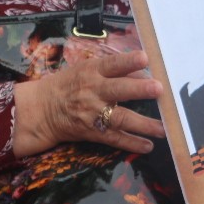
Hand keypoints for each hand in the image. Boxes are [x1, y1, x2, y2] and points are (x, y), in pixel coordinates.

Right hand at [12, 50, 163, 156]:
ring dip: (143, 124)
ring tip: (162, 128)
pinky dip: (132, 143)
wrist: (41, 109)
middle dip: (139, 89)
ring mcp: (93, 113)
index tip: (145, 58)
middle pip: (118, 90)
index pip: (111, 65)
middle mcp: (93, 91)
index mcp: (90, 72)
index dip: (128, 61)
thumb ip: (112, 70)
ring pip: (121, 118)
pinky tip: (148, 146)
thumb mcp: (85, 70)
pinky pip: (115, 138)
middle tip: (158, 89)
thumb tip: (142, 70)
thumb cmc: (68, 85)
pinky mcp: (93, 131)